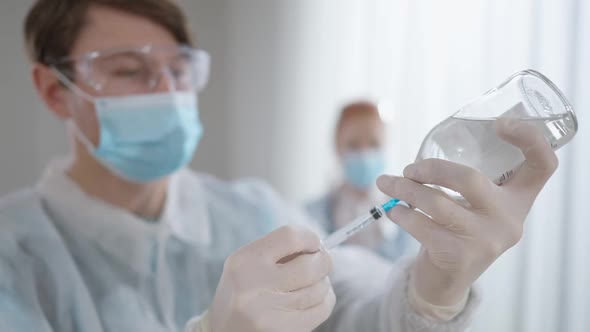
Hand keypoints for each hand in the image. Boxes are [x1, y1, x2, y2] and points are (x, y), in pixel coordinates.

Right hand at [209, 225, 335, 331]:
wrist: (223, 330)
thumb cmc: (242, 293)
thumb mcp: (247, 265)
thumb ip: (279, 252)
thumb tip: (320, 246)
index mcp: (244, 261)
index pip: (290, 237)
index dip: (311, 238)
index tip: (315, 244)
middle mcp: (253, 285)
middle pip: (311, 265)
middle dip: (324, 261)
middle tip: (321, 262)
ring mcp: (268, 312)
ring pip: (319, 289)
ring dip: (323, 283)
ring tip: (312, 283)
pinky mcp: (282, 331)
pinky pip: (321, 310)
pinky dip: (325, 300)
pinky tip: (313, 299)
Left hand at [377, 118, 558, 305]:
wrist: (446, 282)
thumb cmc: (458, 231)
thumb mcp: (476, 207)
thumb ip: (467, 183)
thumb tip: (419, 157)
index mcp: (518, 200)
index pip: (542, 166)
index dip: (530, 139)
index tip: (500, 123)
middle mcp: (509, 220)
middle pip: (470, 179)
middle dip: (430, 168)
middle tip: (408, 169)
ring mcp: (485, 240)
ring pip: (438, 203)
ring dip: (405, 189)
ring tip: (387, 183)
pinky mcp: (458, 256)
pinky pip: (421, 225)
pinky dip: (400, 214)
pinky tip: (392, 210)